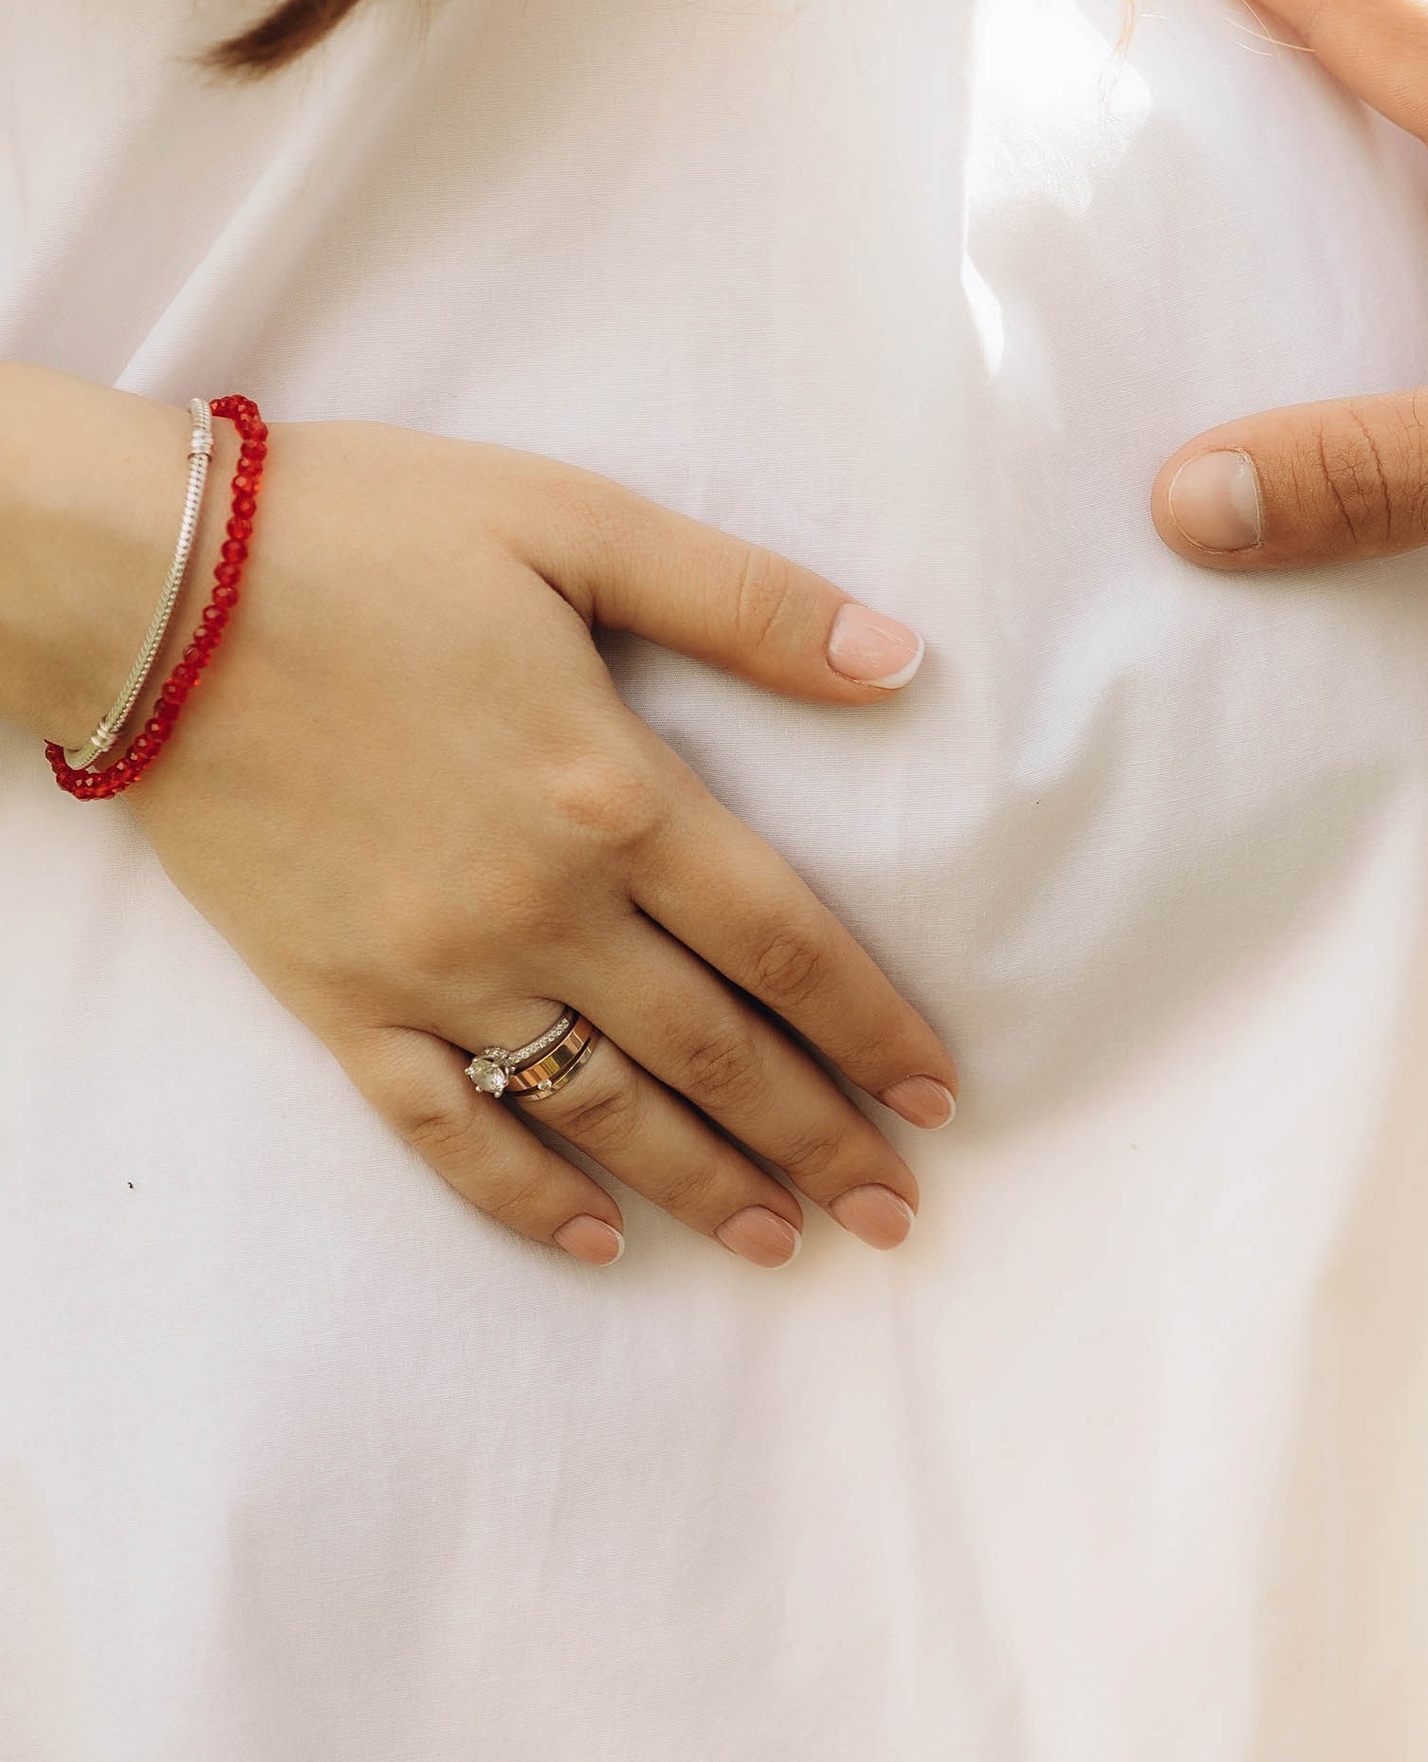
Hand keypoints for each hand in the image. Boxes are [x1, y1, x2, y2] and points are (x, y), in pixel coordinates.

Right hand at [9, 376, 956, 1266]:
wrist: (150, 587)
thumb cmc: (369, 531)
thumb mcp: (578, 521)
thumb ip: (746, 603)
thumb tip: (901, 659)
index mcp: (615, 794)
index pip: (786, 945)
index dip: (873, 1029)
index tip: (941, 1097)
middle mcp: (539, 907)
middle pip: (716, 1053)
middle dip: (818, 1141)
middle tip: (899, 1215)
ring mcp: (432, 967)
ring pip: (599, 1109)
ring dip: (702, 1184)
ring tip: (781, 1240)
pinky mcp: (335, 999)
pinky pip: (444, 1127)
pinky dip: (522, 1194)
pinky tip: (592, 1238)